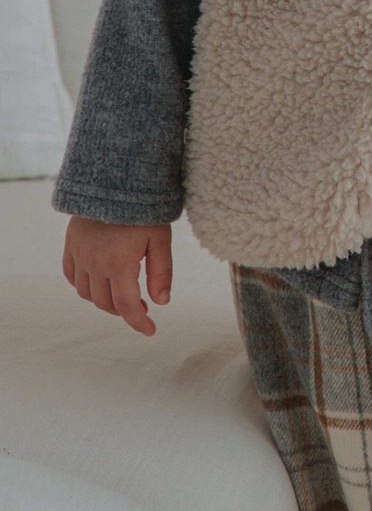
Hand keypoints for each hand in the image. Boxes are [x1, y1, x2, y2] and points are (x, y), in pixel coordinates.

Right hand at [62, 218, 172, 336]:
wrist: (115, 179)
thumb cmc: (143, 208)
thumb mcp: (160, 239)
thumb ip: (161, 272)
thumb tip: (162, 302)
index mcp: (119, 264)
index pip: (127, 306)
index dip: (139, 323)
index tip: (150, 330)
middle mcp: (95, 264)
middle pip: (106, 303)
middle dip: (124, 310)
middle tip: (142, 305)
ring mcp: (80, 254)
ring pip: (86, 293)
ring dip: (104, 299)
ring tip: (123, 292)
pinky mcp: (71, 244)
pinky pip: (71, 275)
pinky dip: (83, 285)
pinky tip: (99, 281)